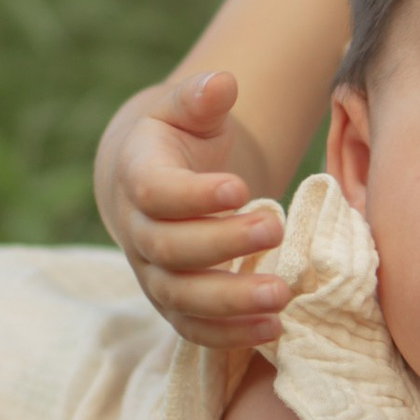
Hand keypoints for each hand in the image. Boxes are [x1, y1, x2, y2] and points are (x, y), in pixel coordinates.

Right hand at [112, 71, 287, 347]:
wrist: (152, 180)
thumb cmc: (179, 138)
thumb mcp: (187, 109)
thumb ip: (201, 97)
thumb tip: (221, 83)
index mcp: (138, 177)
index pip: (156, 193)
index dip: (194, 195)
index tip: (241, 189)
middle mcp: (137, 231)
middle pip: (171, 249)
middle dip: (224, 245)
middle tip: (276, 229)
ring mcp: (152, 273)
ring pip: (182, 297)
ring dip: (231, 302)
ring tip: (282, 296)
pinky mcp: (172, 303)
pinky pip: (193, 328)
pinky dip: (230, 336)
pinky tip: (274, 330)